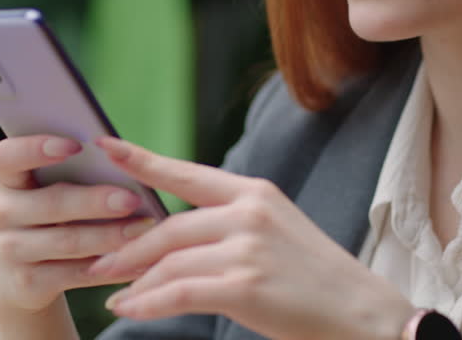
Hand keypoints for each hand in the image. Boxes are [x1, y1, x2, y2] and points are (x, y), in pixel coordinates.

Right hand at [0, 135, 156, 313]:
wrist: (21, 273)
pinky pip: (77, 273)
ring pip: (68, 241)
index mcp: (9, 178)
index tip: (76, 145)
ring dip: (110, 236)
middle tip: (132, 199)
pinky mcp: (29, 283)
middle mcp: (4, 212)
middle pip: (51, 203)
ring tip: (145, 229)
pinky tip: (140, 262)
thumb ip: (76, 169)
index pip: (7, 156)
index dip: (36, 148)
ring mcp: (13, 250)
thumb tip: (122, 155)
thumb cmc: (50, 214)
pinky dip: (112, 267)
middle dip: (95, 201)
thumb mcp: (50, 189)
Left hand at [88, 137, 415, 339]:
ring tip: (111, 293)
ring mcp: (248, 247)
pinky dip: (148, 303)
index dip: (142, 160)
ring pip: (169, 261)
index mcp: (254, 192)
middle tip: (97, 261)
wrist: (364, 315)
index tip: (105, 147)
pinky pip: (179, 292)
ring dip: (133, 280)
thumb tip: (172, 235)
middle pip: (169, 226)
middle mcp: (248, 212)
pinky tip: (130, 310)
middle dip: (128, 247)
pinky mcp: (245, 285)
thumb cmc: (316, 281)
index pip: (187, 173)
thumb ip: (229, 225)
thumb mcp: (276, 232)